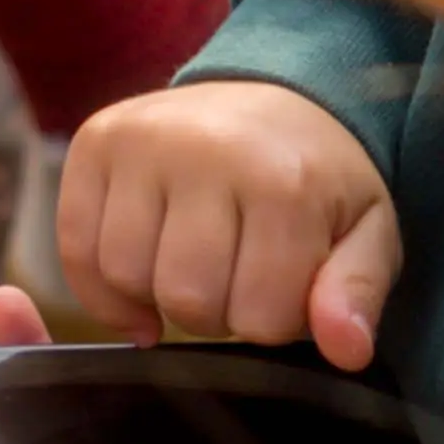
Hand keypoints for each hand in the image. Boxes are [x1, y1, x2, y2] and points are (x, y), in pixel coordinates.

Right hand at [58, 82, 400, 369]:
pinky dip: (101, 287)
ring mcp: (142, 139)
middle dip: (214, 315)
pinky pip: (76, 247)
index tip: (283, 288)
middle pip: (186, 299)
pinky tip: (137, 292)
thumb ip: (357, 294)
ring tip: (191, 274)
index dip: (272, 323)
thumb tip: (346, 351)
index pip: (259, 317)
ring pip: (124, 275)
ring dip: (157, 299)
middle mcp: (206, 150)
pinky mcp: (97, 139)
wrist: (278, 91)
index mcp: (284, 180)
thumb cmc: (322, 178)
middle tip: (236, 281)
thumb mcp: (367, 232)